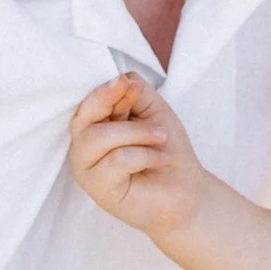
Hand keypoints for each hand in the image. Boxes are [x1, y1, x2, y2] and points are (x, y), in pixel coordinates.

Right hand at [69, 73, 204, 237]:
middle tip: (142, 103)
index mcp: (93, 126)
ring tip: (161, 138)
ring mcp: (87, 170)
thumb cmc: (167, 150)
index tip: (128, 84)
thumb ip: (133, 92)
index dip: (107, 90)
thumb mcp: (153, 111)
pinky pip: (116, 160)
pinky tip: (160, 161)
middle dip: (112, 103)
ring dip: (137, 132)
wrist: (186, 191)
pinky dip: (145, 155)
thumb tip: (119, 78)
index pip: (87, 102)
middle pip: (84, 116)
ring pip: (99, 137)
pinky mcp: (98, 190)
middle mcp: (83, 147)